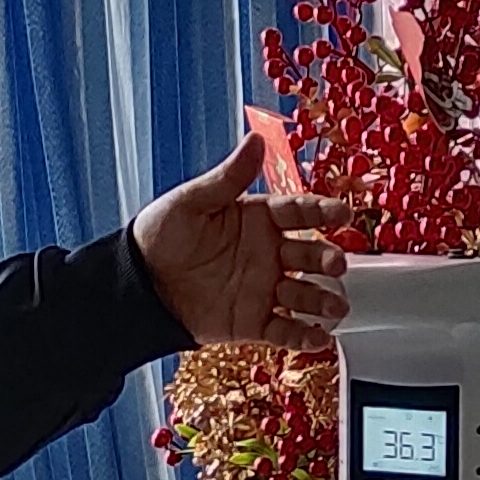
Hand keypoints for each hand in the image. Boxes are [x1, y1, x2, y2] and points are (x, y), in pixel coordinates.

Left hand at [132, 134, 353, 348]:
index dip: (322, 211)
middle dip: (327, 259)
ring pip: (305, 294)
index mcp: (257, 219)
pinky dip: (303, 336)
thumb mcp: (192, 201)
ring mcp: (264, 288)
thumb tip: (255, 140)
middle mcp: (268, 253)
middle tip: (336, 264)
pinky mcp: (253, 321)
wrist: (138, 286)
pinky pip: (285, 330)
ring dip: (323, 300)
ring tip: (336, 306)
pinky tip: (318, 338)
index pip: (298, 211)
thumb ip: (229, 177)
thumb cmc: (160, 237)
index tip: (341, 214)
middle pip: (310, 254)